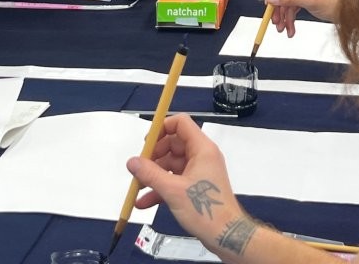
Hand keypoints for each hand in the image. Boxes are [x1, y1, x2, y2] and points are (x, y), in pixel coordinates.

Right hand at [128, 114, 244, 250]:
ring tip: (138, 187)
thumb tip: (132, 162)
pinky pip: (174, 180)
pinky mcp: (196, 187)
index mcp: (201, 148)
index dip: (162, 128)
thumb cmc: (206, 210)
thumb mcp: (173, 191)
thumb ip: (150, 174)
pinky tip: (145, 201)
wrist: (226, 235)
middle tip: (139, 168)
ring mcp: (199, 171)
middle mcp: (201, 156)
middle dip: (153, 156)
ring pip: (171, 164)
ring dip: (154, 175)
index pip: (180, 123)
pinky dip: (160, 188)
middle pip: (173, 144)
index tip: (146, 142)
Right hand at [265, 0, 341, 36]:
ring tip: (282, 27)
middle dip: (277, 7)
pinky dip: (289, 18)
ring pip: (285, 1)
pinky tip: (290, 27)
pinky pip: (291, 6)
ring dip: (282, 15)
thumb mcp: (311, 0)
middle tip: (274, 19)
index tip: (268, 2)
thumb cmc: (337, 2)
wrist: (348, 12)